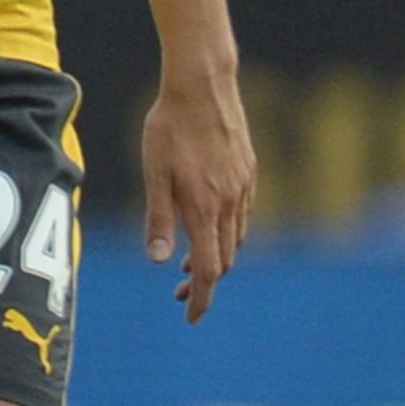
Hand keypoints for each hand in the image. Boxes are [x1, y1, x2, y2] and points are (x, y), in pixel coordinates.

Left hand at [137, 66, 253, 322]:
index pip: (210, 269)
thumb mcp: (154, 173)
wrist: (203, 86)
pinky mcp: (249, 171)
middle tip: (180, 293)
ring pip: (236, 237)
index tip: (192, 319)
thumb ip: (159, 218)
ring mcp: (244, 186)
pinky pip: (243, 214)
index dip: (203, 298)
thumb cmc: (169, 128)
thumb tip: (162, 262)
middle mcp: (231, 202)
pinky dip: (227, 232)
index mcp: (205, 208)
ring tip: (190, 263)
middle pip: (226, 259)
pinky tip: (209, 225)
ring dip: (217, 257)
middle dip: (205, 282)